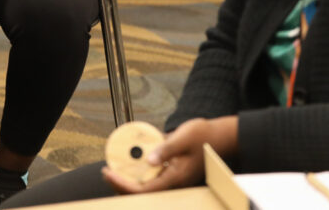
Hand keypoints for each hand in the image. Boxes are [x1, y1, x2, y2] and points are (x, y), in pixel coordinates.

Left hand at [101, 116, 238, 194]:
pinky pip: (153, 178)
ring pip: (147, 187)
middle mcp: (174, 182)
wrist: (222, 137)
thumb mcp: (183, 138)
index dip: (123, 184)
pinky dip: (140, 173)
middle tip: (106, 172)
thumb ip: (166, 149)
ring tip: (114, 169)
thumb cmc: (204, 135)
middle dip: (122, 185)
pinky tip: (131, 162)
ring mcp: (174, 178)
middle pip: (142, 193)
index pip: (143, 190)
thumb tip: (148, 160)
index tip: (108, 173)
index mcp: (176, 177)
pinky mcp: (174, 172)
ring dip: (129, 181)